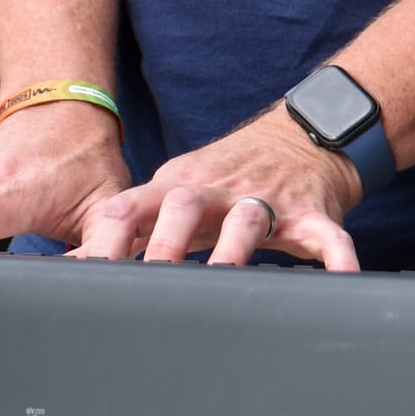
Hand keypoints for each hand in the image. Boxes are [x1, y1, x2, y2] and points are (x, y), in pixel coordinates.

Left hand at [73, 107, 360, 270]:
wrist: (304, 136)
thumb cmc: (228, 177)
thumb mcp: (175, 192)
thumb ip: (130, 226)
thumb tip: (73, 264)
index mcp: (178, 186)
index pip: (132, 206)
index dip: (108, 238)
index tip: (87, 271)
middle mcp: (218, 189)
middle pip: (184, 205)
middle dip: (167, 241)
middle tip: (154, 279)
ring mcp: (266, 197)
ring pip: (250, 218)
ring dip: (238, 246)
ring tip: (229, 279)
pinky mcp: (312, 211)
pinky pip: (327, 237)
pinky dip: (336, 258)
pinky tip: (341, 279)